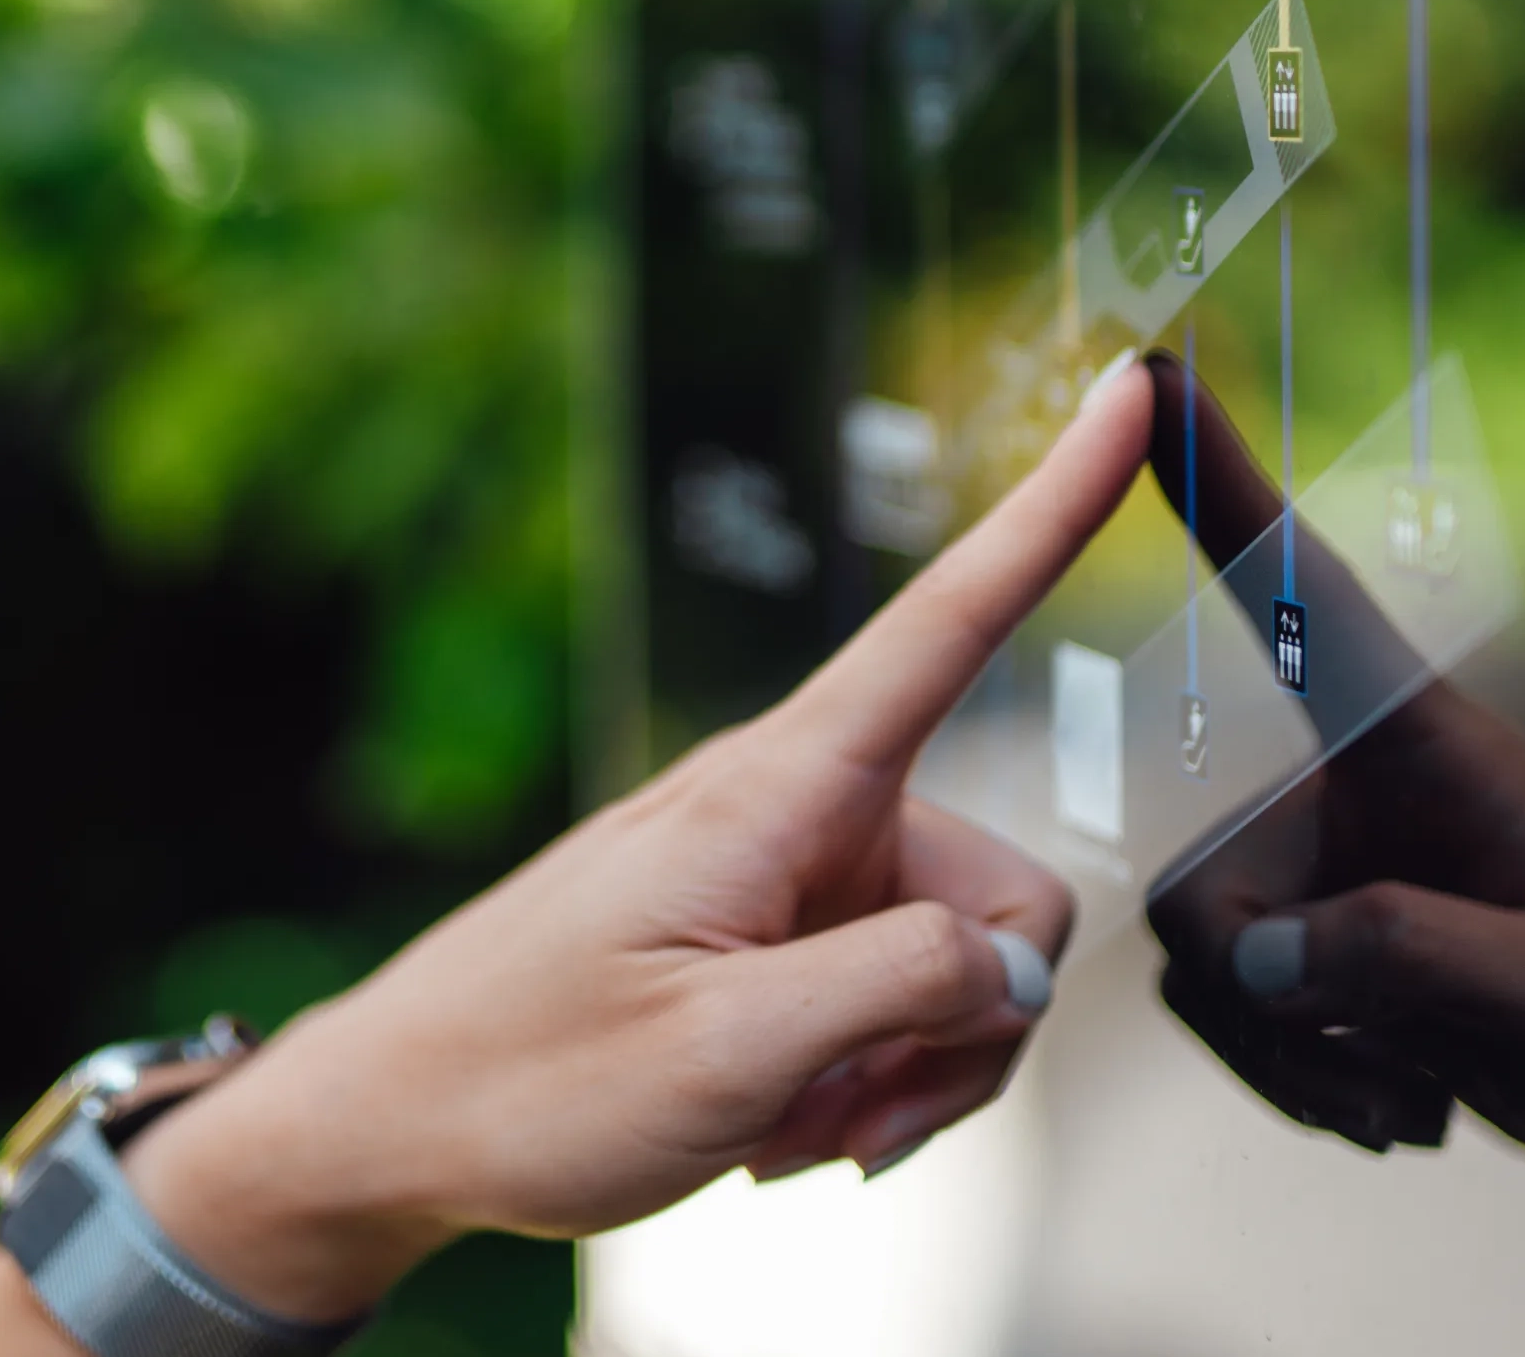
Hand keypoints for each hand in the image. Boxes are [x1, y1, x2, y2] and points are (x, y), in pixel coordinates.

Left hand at [116, 358, 1154, 1321]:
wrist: (397, 1127)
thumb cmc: (528, 1079)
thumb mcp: (724, 1052)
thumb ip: (902, 992)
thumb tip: (1018, 970)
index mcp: (778, 791)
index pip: (946, 623)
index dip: (1051, 511)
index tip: (1127, 395)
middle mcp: (800, 812)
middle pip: (1005, 901)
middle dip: (963, 1034)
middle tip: (846, 1125)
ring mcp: (790, 881)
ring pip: (961, 972)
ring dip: (905, 1075)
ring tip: (785, 1128)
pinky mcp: (777, 941)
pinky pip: (896, 1003)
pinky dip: (863, 1081)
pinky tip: (777, 1127)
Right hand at [1139, 352, 1524, 1349]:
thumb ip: (1410, 958)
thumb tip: (1255, 954)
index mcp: (1427, 749)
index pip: (1308, 598)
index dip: (1224, 489)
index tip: (1151, 378)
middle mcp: (1343, 796)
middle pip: (1201, 886)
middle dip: (1273, 1008)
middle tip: (1397, 1074)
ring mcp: (1311, 875)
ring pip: (1198, 963)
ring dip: (1295, 1062)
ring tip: (1419, 1095)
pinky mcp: (1294, 946)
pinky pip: (1215, 1009)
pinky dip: (1291, 1080)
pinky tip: (1397, 1101)